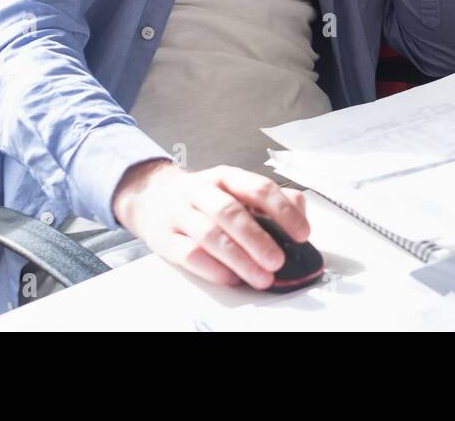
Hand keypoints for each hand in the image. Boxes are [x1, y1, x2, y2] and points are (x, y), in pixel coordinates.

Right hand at [111, 159, 309, 290]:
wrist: (152, 197)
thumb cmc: (206, 198)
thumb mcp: (237, 189)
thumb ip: (271, 201)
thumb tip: (300, 215)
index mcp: (227, 177)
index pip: (258, 188)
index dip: (283, 212)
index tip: (302, 234)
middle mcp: (202, 191)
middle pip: (230, 212)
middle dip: (258, 239)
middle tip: (278, 260)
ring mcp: (180, 214)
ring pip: (209, 235)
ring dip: (239, 258)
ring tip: (261, 276)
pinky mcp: (164, 238)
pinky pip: (188, 254)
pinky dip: (212, 268)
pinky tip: (231, 278)